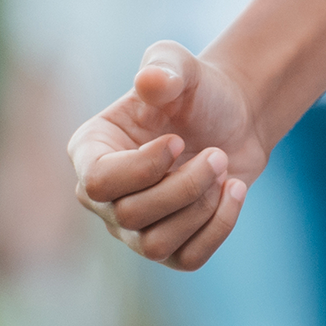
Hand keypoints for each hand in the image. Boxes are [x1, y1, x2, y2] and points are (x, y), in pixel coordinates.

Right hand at [68, 42, 265, 271]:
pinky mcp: (170, 246)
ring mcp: (133, 227)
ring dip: (201, 207)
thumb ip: (165, 66)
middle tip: (217, 154)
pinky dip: (218, 227)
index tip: (176, 140)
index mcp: (91, 150)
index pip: (98, 182)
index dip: (142, 168)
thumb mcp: (182, 66)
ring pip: (155, 246)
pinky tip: (234, 191)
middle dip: (184, 186)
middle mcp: (103, 196)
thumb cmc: (197, 90)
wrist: (234, 117)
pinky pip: (187, 259)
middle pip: (130, 217)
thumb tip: (150, 82)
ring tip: (224, 168)